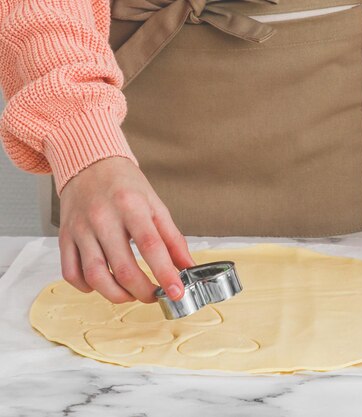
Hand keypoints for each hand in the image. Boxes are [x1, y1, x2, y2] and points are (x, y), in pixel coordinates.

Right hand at [58, 156, 194, 302]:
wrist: (90, 164)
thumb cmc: (125, 186)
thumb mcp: (156, 206)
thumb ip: (173, 239)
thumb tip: (188, 266)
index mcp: (131, 206)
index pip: (150, 246)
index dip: (165, 273)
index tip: (176, 292)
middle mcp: (103, 218)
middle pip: (122, 268)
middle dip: (143, 291)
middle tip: (155, 296)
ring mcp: (81, 229)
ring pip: (95, 276)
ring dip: (117, 295)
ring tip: (131, 294)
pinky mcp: (65, 237)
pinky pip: (71, 273)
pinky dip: (87, 287)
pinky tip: (103, 285)